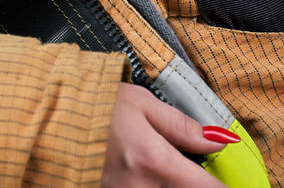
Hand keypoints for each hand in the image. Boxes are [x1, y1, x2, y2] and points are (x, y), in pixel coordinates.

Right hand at [103, 84, 232, 186]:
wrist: (49, 122)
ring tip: (175, 170)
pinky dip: (155, 187)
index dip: (225, 186)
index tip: (234, 179)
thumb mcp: (142, 104)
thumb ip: (182, 126)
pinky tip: (153, 177)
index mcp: (155, 162)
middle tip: (200, 171)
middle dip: (199, 184)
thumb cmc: (94, 107)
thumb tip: (217, 139)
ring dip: (177, 185)